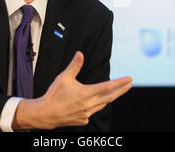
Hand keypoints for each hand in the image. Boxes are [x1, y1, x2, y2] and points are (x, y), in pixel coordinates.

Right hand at [12, 51, 132, 129]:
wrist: (45, 114)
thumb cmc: (53, 95)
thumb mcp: (63, 77)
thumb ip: (74, 65)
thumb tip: (80, 54)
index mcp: (86, 93)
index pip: (108, 87)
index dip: (120, 83)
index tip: (129, 79)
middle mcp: (88, 105)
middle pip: (110, 97)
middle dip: (121, 90)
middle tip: (129, 84)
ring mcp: (86, 114)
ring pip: (102, 104)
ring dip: (109, 98)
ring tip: (114, 92)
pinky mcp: (83, 120)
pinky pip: (93, 112)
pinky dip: (95, 106)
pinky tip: (92, 102)